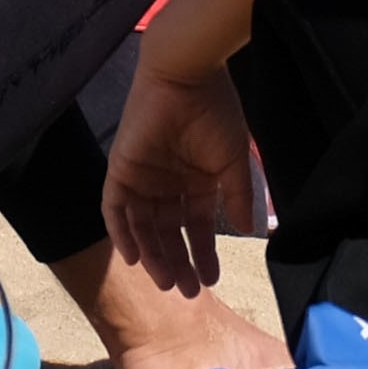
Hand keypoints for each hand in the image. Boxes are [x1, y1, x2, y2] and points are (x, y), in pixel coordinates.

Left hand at [99, 54, 264, 300]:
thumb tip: (251, 231)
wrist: (186, 77)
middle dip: (179, 262)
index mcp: (195, 182)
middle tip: (188, 291)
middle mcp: (168, 185)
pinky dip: (123, 234)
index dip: (203, 253)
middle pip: (168, 233)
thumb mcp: (233, 161)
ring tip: (168, 281)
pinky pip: (115, 209)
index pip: (196, 227)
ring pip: (143, 227)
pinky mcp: (121, 170)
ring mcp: (143, 179)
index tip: (211, 279)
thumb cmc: (215, 114)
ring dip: (153, 255)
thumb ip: (238, 196)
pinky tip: (135, 258)